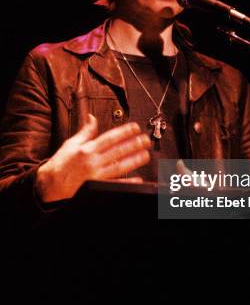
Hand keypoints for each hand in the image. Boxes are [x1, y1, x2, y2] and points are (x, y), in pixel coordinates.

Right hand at [35, 114, 150, 201]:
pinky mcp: (96, 187)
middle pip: (118, 151)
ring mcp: (95, 175)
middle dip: (134, 144)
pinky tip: (137, 179)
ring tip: (146, 155)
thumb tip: (92, 117)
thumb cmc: (60, 164)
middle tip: (146, 140)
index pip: (110, 138)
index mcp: (87, 149)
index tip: (136, 128)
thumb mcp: (71, 144)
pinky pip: (114, 184)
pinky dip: (126, 182)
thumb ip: (86, 132)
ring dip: (134, 160)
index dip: (124, 132)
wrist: (49, 185)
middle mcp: (93, 161)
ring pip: (119, 166)